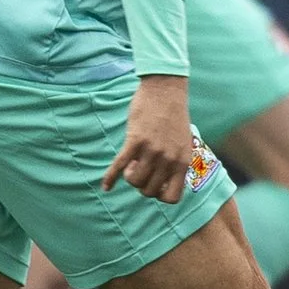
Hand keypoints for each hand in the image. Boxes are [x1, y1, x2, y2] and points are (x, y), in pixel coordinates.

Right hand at [103, 75, 194, 201]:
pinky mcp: (135, 140)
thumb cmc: (174, 116)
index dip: (160, 195)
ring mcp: (152, 150)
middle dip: (141, 185)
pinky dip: (110, 177)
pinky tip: (105, 186)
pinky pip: (119, 165)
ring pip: (134, 181)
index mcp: (182, 161)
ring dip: (129, 177)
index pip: (172, 197)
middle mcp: (168, 159)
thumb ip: (175, 161)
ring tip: (131, 164)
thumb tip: (163, 181)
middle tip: (140, 169)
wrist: (166, 90)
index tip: (154, 184)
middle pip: (148, 191)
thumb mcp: (183, 142)